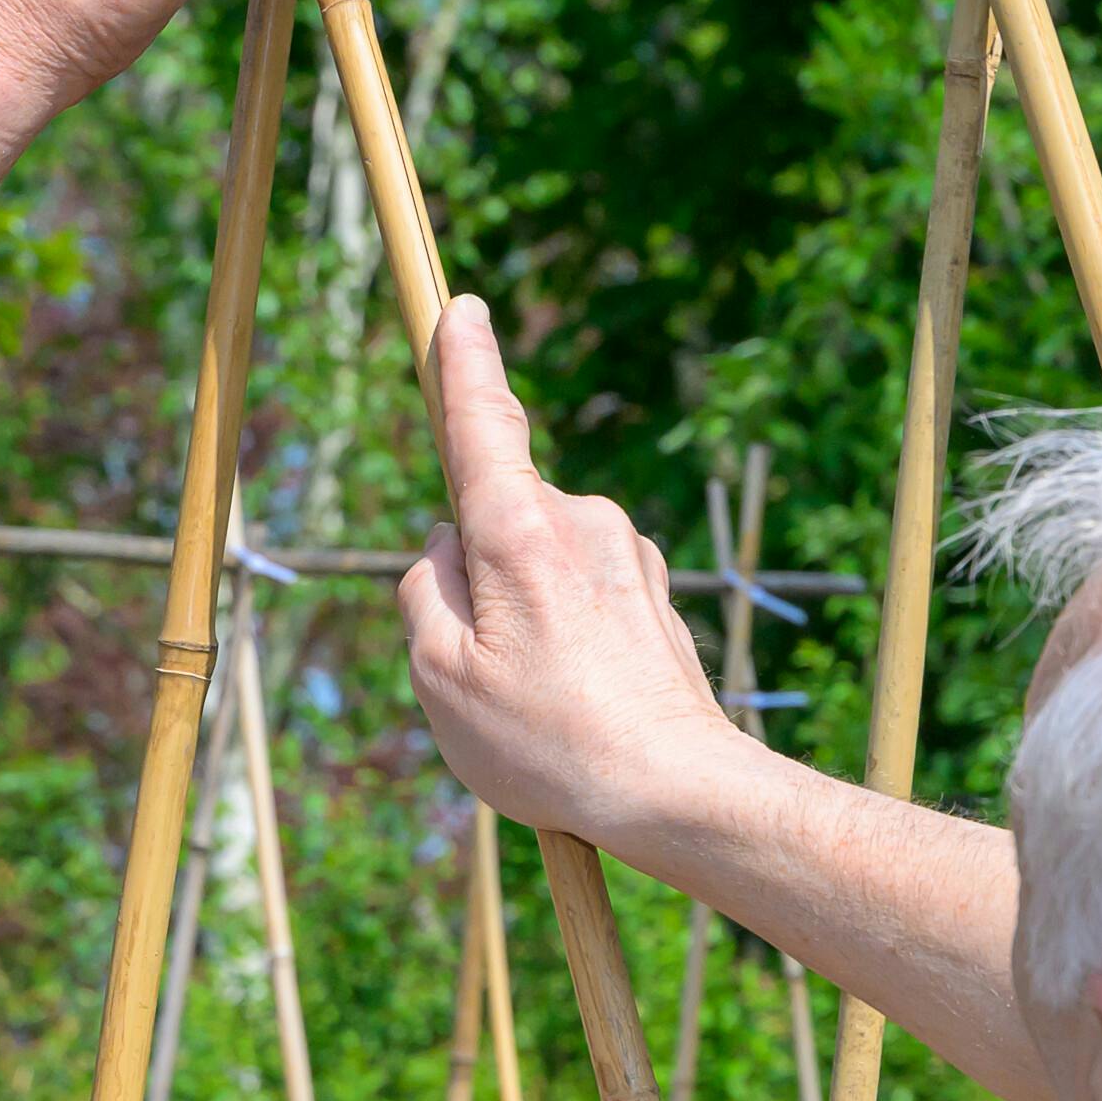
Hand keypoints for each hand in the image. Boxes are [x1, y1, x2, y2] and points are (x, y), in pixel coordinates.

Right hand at [400, 298, 745, 849]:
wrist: (679, 792)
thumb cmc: (550, 743)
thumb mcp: (440, 678)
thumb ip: (422, 594)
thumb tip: (442, 548)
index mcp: (519, 532)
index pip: (482, 424)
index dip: (465, 363)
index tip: (460, 308)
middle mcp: (582, 522)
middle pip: (497, 521)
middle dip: (474, 579)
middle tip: (489, 676)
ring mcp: (629, 554)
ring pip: (539, 565)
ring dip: (522, 618)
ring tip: (541, 705)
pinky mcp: (656, 593)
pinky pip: (581, 597)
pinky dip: (566, 640)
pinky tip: (578, 706)